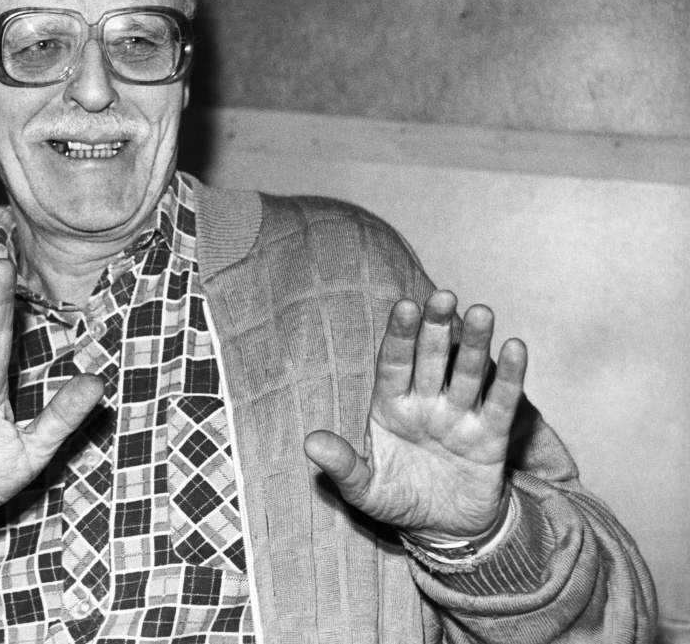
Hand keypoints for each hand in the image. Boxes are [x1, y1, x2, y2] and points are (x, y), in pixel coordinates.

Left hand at [303, 290, 525, 539]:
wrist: (442, 531)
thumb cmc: (398, 500)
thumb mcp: (364, 489)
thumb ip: (342, 465)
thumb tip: (310, 443)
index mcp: (391, 406)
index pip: (394, 363)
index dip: (400, 336)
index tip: (406, 306)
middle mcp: (426, 403)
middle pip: (431, 358)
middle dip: (436, 328)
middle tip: (443, 296)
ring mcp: (459, 417)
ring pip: (467, 374)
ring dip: (475, 344)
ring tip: (482, 312)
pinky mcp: (490, 438)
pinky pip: (500, 403)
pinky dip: (509, 378)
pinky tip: (515, 348)